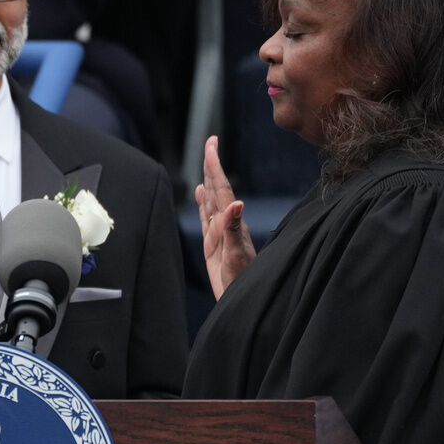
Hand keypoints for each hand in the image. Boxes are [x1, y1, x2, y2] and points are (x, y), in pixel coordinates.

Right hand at [195, 135, 254, 298]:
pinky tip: (201, 194)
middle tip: (210, 142)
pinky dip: (203, 204)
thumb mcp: (236, 256)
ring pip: (211, 201)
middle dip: (212, 166)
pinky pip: (207, 218)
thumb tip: (235, 202)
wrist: (243, 301)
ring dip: (208, 181)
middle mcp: (226, 224)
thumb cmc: (241, 282)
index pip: (222, 188)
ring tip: (206, 163)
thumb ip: (233, 230)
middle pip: (217, 189)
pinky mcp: (214, 245)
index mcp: (230, 222)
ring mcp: (220, 234)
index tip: (211, 144)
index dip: (214, 166)